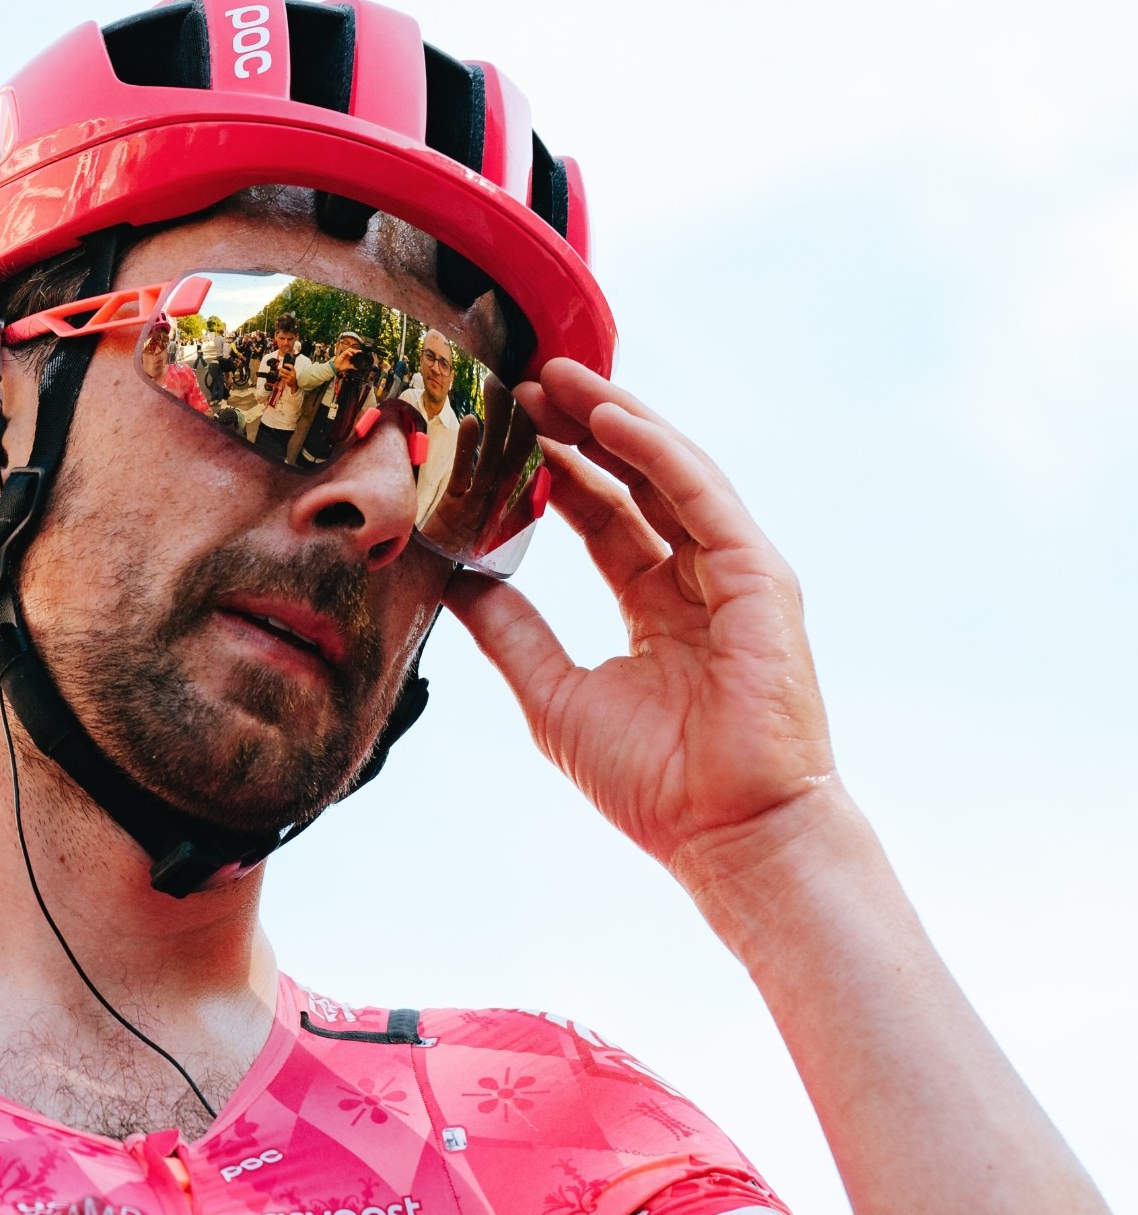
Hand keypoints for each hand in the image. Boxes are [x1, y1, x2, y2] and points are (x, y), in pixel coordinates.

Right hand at [334, 340, 360, 372]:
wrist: (337, 367)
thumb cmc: (342, 366)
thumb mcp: (349, 366)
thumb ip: (353, 367)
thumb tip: (357, 368)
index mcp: (349, 357)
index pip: (354, 353)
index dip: (357, 352)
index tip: (361, 352)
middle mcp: (348, 354)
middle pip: (352, 350)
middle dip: (356, 350)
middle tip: (359, 352)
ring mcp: (345, 354)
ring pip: (349, 349)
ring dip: (353, 350)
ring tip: (355, 352)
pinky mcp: (342, 354)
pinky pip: (346, 351)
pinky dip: (349, 352)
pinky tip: (351, 355)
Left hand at [443, 359, 833, 871]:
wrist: (725, 837)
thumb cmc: (653, 784)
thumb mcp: (555, 696)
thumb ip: (509, 633)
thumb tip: (453, 581)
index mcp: (656, 607)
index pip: (604, 517)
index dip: (558, 469)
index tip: (506, 429)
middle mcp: (697, 581)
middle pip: (635, 480)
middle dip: (580, 427)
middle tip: (523, 382)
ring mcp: (734, 576)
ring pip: (670, 473)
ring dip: (614, 418)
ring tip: (555, 377)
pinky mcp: (760, 579)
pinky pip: (702, 497)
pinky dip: (657, 451)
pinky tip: (608, 416)